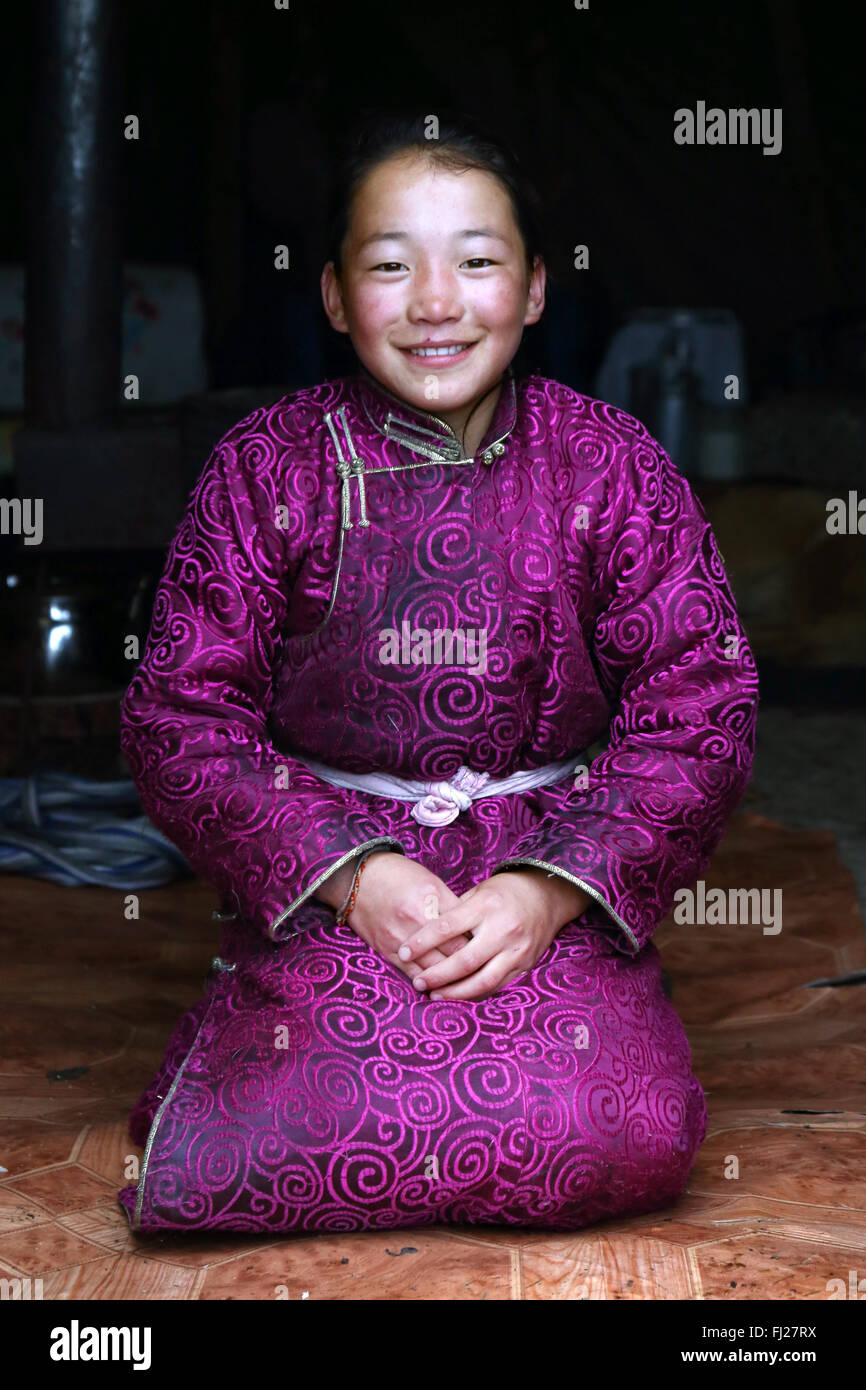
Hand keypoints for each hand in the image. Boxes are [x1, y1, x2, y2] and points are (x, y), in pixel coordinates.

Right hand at [316, 852, 472, 985]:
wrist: (358, 878)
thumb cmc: (398, 876)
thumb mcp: (431, 882)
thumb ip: (452, 906)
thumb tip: (473, 930)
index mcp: (431, 899)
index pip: (464, 931)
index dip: (480, 944)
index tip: (490, 950)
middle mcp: (415, 920)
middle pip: (452, 953)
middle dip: (471, 965)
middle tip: (486, 972)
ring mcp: (399, 938)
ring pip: (433, 969)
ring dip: (451, 981)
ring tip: (468, 986)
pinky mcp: (386, 950)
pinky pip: (411, 974)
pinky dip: (428, 983)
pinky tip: (440, 989)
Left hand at [395, 869, 590, 1000]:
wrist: (546, 896)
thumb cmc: (504, 892)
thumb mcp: (479, 891)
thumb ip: (456, 913)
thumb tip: (424, 933)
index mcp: (486, 906)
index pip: (447, 927)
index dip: (422, 942)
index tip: (403, 951)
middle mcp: (503, 929)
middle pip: (464, 961)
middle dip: (437, 975)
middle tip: (418, 982)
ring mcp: (516, 950)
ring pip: (482, 980)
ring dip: (456, 992)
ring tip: (434, 995)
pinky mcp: (525, 964)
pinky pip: (497, 985)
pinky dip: (476, 993)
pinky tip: (459, 995)